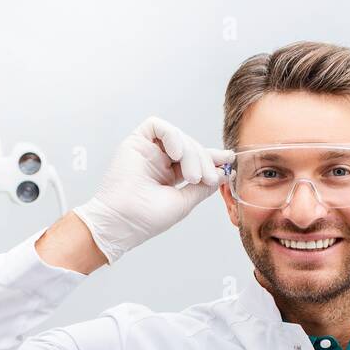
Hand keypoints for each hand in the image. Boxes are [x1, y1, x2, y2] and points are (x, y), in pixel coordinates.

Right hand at [73, 116, 232, 264]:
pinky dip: (172, 137)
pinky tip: (176, 154)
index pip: (194, 160)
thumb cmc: (146, 219)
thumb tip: (223, 173)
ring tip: (192, 176)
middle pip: (190, 147)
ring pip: (179, 138)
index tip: (229, 160)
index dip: (212, 158)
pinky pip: (158, 127)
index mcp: (168, 176)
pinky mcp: (135, 143)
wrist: (121, 222)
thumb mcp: (183, 203)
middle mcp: (158, 161)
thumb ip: (202, 187)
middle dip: (204, 160)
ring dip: (191, 154)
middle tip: (209, 178)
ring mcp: (147, 151)